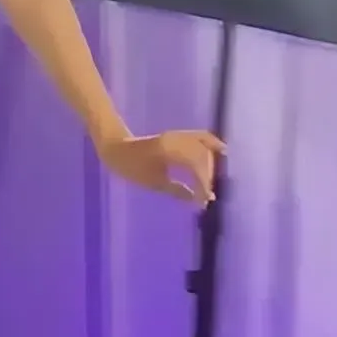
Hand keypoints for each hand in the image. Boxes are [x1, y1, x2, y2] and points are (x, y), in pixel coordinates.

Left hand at [97, 130, 222, 205]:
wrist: (115, 148)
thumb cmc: (130, 166)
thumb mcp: (153, 182)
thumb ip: (177, 190)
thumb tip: (199, 201)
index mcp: (168, 149)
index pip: (195, 164)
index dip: (203, 183)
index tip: (205, 200)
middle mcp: (175, 139)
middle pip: (202, 154)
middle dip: (208, 175)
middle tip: (208, 194)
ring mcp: (177, 135)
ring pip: (203, 144)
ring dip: (211, 161)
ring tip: (217, 178)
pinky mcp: (177, 136)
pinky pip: (199, 137)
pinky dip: (210, 144)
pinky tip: (220, 151)